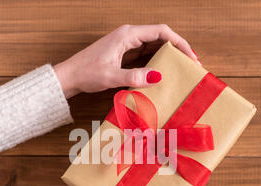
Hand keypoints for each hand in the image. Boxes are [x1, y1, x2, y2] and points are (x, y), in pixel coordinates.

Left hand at [54, 24, 198, 97]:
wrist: (69, 76)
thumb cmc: (86, 73)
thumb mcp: (111, 76)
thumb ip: (134, 76)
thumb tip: (157, 76)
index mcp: (127, 35)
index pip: (161, 32)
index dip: (179, 42)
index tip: (191, 56)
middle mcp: (128, 36)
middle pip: (160, 37)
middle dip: (177, 49)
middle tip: (191, 64)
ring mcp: (126, 44)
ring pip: (154, 45)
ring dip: (168, 55)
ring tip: (181, 68)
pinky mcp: (124, 53)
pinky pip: (146, 54)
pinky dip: (157, 61)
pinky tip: (163, 71)